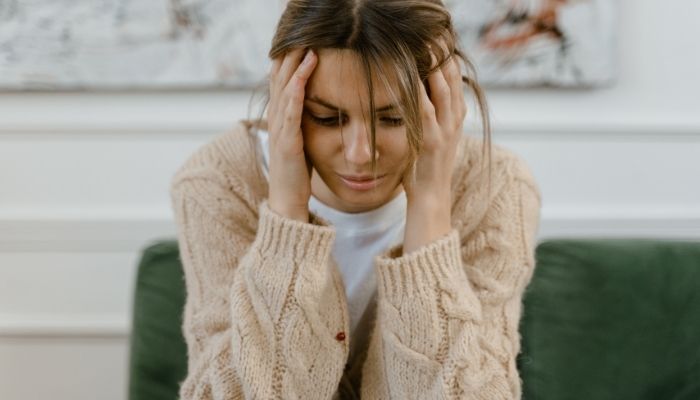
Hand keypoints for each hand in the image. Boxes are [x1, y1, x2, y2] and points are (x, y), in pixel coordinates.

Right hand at [266, 48, 317, 221]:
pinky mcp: (288, 140)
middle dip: (290, 50)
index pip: (281, 78)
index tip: (301, 36)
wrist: (288, 203)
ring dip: (295, 60)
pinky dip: (298, 84)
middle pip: (280, 75)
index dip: (289, 56)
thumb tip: (313, 105)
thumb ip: (302, 122)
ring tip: (306, 38)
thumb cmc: (297, 174)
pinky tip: (307, 68)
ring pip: (285, 85)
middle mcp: (276, 118)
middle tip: (300, 28)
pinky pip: (291, 106)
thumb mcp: (300, 141)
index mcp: (280, 118)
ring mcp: (280, 128)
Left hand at [401, 47, 466, 254]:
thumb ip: (431, 123)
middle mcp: (453, 125)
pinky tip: (413, 80)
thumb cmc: (423, 174)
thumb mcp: (431, 143)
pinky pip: (425, 114)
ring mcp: (444, 134)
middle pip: (452, 84)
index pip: (455, 86)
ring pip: (443, 95)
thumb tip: (421, 103)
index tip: (440, 45)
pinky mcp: (431, 145)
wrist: (430, 204)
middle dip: (444, 60)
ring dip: (436, 71)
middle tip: (436, 39)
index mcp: (453, 123)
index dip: (449, 64)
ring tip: (429, 50)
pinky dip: (419, 96)